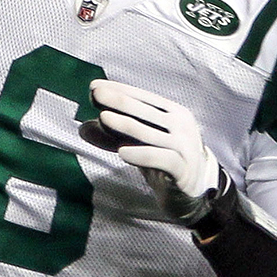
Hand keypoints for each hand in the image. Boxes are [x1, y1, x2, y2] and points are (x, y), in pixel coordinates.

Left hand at [84, 79, 222, 223]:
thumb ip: (114, 135)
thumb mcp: (138, 144)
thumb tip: (83, 128)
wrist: (193, 190)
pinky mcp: (183, 169)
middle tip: (96, 94)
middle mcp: (181, 125)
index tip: (94, 86)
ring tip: (103, 118)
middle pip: (146, 110)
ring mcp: (184, 146)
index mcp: (173, 112)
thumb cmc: (163, 160)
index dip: (119, 90)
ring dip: (125, 124)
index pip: (143, 97)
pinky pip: (161, 158)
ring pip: (150, 133)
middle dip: (119, 101)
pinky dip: (141, 154)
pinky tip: (122, 152)